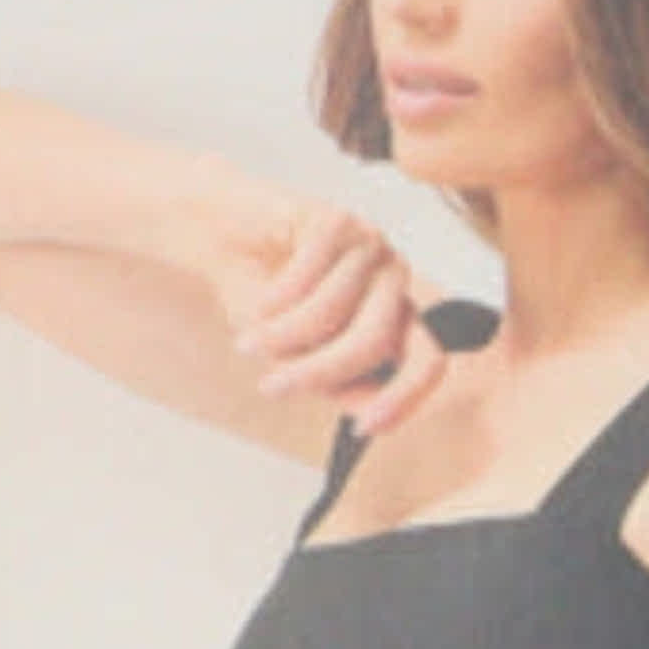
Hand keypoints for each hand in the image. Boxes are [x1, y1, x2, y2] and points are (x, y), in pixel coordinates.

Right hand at [218, 199, 452, 440]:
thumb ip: (339, 384)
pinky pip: (308, 276)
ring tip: (249, 343)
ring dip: (282, 336)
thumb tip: (368, 411)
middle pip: (374, 340)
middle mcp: (392, 283)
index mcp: (396, 321)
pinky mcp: (338, 221)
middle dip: (317, 371)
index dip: (405, 397)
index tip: (364, 427)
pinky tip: (261, 303)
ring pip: (335, 311)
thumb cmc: (267, 305)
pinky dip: (275, 300)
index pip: (428, 360)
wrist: (221, 244)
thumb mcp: (301, 360)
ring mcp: (370, 248)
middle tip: (270, 388)